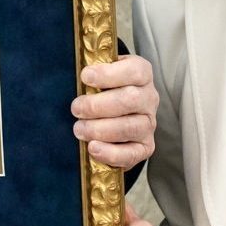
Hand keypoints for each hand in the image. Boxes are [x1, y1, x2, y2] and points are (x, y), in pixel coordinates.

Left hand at [72, 54, 157, 169]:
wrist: (114, 116)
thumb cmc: (104, 92)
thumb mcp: (101, 77)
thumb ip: (93, 76)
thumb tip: (79, 79)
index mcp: (142, 75)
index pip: (134, 71)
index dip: (108, 74)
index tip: (85, 76)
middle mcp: (149, 99)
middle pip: (130, 99)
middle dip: (98, 105)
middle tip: (76, 109)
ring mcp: (148, 124)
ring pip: (130, 127)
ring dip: (100, 129)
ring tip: (80, 129)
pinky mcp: (144, 147)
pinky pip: (131, 153)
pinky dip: (110, 153)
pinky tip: (93, 147)